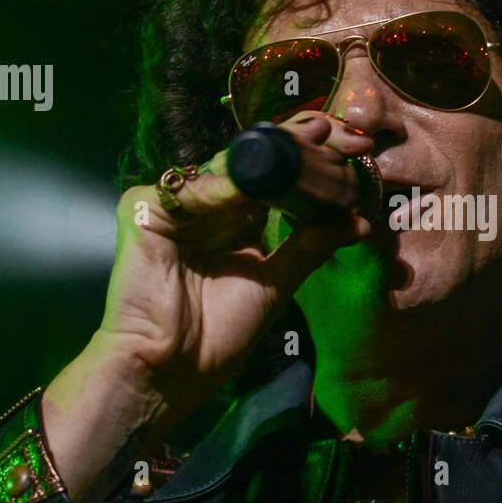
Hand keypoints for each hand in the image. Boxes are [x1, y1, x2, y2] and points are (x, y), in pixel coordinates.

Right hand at [43, 112, 372, 502]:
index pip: (277, 180)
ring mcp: (176, 207)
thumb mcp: (276, 286)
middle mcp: (209, 207)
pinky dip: (221, 188)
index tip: (356, 150)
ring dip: (268, 154)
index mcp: (238, 222)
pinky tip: (252, 180)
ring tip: (312, 139)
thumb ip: (310, 249)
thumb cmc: (217, 336)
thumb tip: (359, 222)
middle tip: (339, 131)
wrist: (170, 371)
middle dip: (297, 145)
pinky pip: (188, 193)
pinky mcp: (142, 211)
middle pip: (254, 164)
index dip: (312, 162)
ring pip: (225, 168)